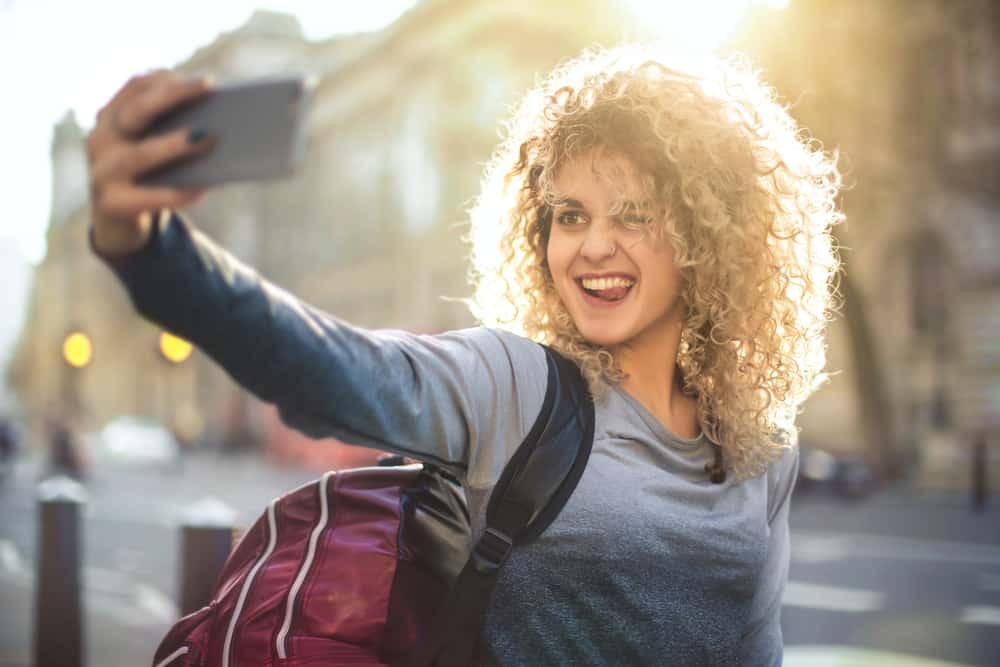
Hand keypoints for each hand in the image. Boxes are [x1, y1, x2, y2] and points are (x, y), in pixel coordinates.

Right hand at [87, 70, 213, 256]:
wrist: (122, 225)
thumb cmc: (150, 177)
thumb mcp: (157, 149)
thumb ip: (177, 130)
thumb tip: (226, 125)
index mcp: (113, 118)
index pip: (137, 88)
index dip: (169, 81)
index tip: (206, 81)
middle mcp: (101, 139)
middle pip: (136, 113)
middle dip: (172, 97)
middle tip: (209, 92)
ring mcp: (102, 172)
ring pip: (139, 155)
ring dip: (174, 145)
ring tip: (207, 138)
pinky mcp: (111, 204)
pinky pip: (145, 197)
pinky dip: (174, 194)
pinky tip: (201, 190)